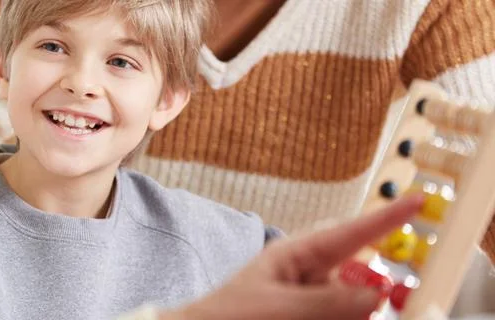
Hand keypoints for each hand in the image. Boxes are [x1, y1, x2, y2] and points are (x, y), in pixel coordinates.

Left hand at [163, 194, 424, 319]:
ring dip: (349, 313)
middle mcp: (309, 274)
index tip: (417, 200)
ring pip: (353, 305)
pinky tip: (306, 317)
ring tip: (297, 314)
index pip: (350, 232)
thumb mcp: (276, 305)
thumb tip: (374, 294)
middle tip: (363, 306)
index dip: (386, 217)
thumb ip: (326, 300)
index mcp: (296, 255)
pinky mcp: (311, 314)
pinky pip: (341, 315)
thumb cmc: (226, 316)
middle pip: (360, 276)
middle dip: (368, 292)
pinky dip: (342, 318)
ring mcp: (311, 298)